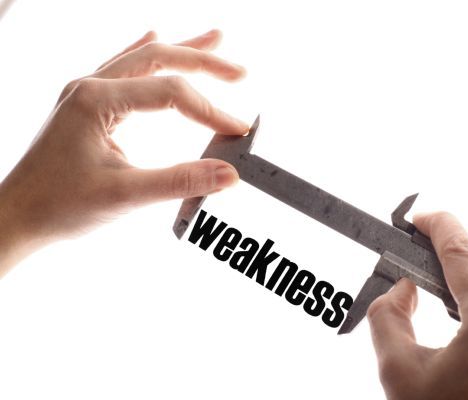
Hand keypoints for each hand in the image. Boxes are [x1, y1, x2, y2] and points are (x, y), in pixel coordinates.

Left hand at [0, 30, 247, 273]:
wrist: (18, 215)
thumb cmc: (59, 205)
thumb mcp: (126, 196)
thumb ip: (180, 181)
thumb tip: (227, 174)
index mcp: (97, 100)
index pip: (169, 93)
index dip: (209, 110)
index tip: (236, 132)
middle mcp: (91, 87)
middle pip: (158, 59)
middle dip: (203, 62)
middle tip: (239, 73)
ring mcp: (87, 92)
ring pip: (142, 58)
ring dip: (181, 51)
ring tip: (216, 40)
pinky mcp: (88, 105)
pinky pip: (123, 68)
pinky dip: (147, 54)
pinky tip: (156, 36)